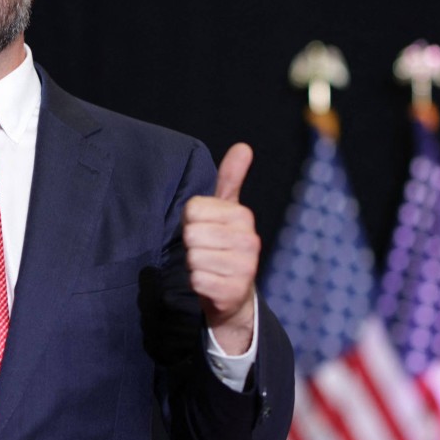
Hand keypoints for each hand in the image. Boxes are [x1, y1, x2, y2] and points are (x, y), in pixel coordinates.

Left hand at [183, 143, 259, 354]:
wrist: (233, 293)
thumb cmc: (223, 244)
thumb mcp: (226, 210)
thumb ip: (231, 178)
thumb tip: (243, 146)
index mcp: (243, 216)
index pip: (193, 210)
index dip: (190, 221)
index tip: (204, 229)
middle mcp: (249, 240)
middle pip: (191, 234)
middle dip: (191, 244)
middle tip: (205, 250)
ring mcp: (244, 268)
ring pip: (193, 257)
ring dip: (193, 264)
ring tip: (208, 266)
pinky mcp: (233, 291)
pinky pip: (196, 280)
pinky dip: (196, 282)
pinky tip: (209, 282)